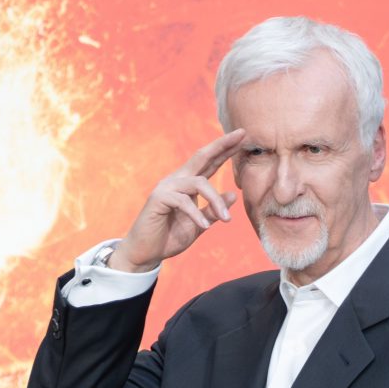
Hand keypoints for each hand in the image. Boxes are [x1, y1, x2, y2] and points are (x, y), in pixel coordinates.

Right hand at [109, 129, 245, 271]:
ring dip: (216, 201)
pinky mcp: (159, 199)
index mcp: (187, 184)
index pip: (209, 163)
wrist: (146, 253)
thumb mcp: (200, 224)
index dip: (225, 149)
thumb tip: (233, 195)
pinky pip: (184, 202)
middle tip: (241, 135)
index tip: (242, 136)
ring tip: (227, 220)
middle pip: (201, 157)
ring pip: (199, 183)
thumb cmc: (170, 237)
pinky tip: (205, 228)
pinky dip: (197, 215)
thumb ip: (213, 210)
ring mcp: (166, 187)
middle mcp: (177, 180)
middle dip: (222, 145)